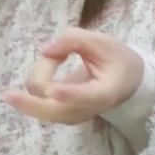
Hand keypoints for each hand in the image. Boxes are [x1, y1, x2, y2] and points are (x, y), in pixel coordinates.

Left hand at [3, 28, 142, 124]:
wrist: (126, 82)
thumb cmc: (116, 60)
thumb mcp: (102, 41)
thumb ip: (74, 39)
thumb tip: (45, 49)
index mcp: (103, 93)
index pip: (84, 96)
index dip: (67, 93)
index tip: (52, 90)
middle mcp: (85, 110)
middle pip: (49, 110)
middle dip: (31, 94)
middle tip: (29, 74)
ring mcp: (70, 115)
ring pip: (37, 101)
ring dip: (39, 72)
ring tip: (59, 55)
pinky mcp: (59, 113)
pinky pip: (35, 98)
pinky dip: (37, 78)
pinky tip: (52, 63)